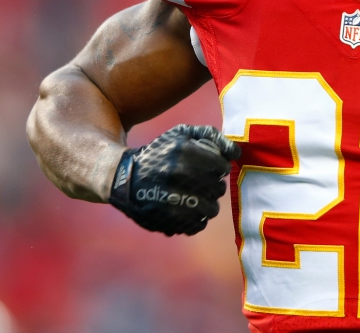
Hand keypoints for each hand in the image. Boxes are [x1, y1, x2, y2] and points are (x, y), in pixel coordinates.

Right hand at [109, 124, 240, 235]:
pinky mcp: (166, 220)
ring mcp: (171, 199)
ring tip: (198, 198)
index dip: (219, 169)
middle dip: (215, 187)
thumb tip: (235, 154)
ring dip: (208, 205)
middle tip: (203, 184)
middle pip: (218, 189)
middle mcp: (177, 174)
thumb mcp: (181, 134)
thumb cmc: (160, 153)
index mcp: (183, 151)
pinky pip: (197, 225)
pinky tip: (188, 211)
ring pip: (211, 209)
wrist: (124, 178)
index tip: (211, 169)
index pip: (221, 167)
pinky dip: (196, 220)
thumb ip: (212, 136)